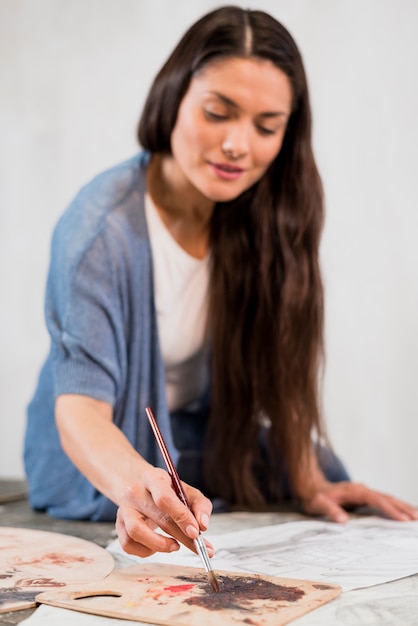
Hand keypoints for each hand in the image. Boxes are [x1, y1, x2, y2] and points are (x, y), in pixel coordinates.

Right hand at [115, 466, 213, 557]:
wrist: (141, 489)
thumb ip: (200, 506)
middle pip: (157, 517)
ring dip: (160, 545)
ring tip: (175, 546)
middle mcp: (135, 492)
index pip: (165, 498)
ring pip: (136, 532)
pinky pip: (129, 545)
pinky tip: (158, 546)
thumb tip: (202, 525)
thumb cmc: (168, 491)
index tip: (196, 532)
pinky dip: (146, 551)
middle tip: (199, 548)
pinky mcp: (119, 525)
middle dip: (181, 537)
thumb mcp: (187, 491)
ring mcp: (124, 509)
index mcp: (153, 478)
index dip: (181, 516)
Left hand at [301, 481, 417, 522]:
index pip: (377, 499)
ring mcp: (364, 492)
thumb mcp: (318, 504)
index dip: (390, 509)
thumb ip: (330, 510)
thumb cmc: (314, 496)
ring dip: (402, 506)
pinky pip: (383, 501)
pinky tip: (403, 513)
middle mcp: (361, 489)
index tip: (403, 519)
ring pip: (387, 498)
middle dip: (403, 507)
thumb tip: (343, 520)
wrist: (310, 486)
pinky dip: (395, 506)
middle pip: (387, 497)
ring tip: (417, 516)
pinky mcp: (364, 497)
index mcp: (354, 491)